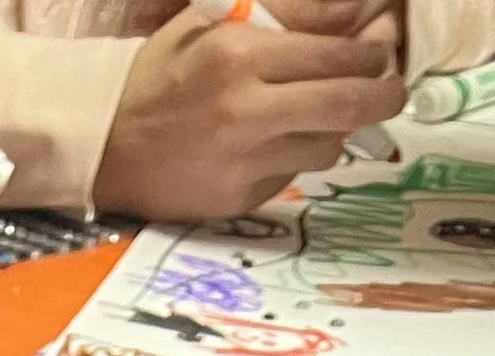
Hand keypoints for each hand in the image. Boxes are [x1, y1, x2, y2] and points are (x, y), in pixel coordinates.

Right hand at [96, 3, 405, 220]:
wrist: (103, 143)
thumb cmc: (159, 74)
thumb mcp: (215, 21)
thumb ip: (289, 15)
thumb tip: (357, 12)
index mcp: (240, 55)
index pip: (337, 52)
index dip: (375, 50)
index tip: (383, 47)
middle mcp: (246, 111)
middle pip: (349, 104)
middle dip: (385, 92)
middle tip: (392, 87)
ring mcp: (244, 161)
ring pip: (329, 146)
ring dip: (338, 126)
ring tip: (324, 109)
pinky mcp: (240, 198)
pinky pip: (294, 174)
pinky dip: (297, 154)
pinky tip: (276, 140)